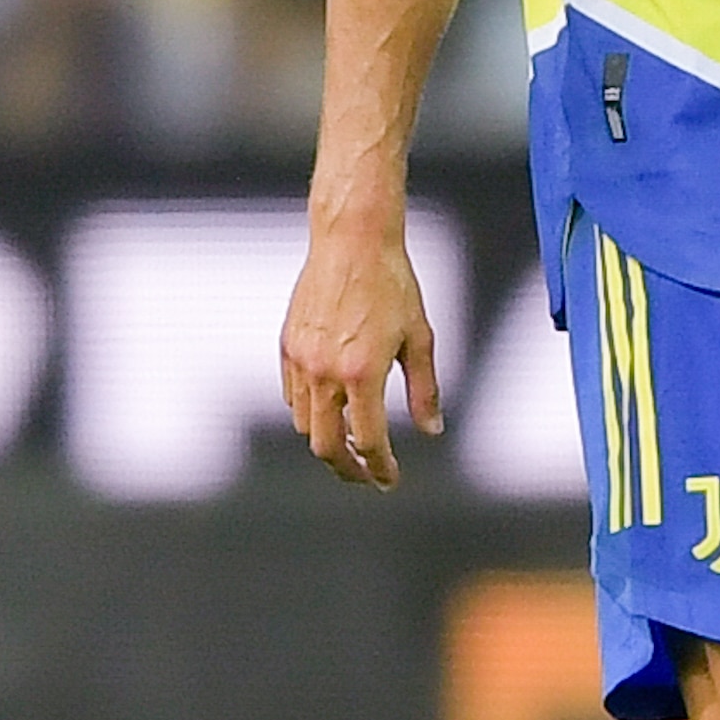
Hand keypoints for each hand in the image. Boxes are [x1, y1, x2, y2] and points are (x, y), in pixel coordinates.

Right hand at [279, 212, 443, 488]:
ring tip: (352, 440)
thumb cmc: (392, 283)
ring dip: (328, 441)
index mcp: (362, 373)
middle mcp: (325, 372)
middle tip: (366, 474)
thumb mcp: (419, 337)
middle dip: (347, 469)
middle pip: (326, 447)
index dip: (380, 469)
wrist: (352, 239)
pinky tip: (332, 407)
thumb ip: (424, 389)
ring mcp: (301, 360)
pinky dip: (310, 412)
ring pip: (305, 425)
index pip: (369, 442)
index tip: (389, 479)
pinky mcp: (287, 346)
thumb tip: (432, 430)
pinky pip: (293, 396)